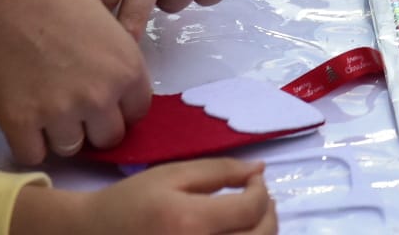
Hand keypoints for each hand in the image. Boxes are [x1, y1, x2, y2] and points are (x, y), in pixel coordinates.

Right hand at [0, 0, 150, 164]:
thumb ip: (113, 58)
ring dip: (61, 134)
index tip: (106, 100)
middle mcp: (100, 95)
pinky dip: (28, 143)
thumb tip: (111, 78)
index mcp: (127, 67)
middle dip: (94, 125)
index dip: (121, 106)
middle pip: (109, 137)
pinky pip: (32, 155)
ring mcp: (60, 112)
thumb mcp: (104, 19)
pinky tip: (23, 121)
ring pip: (72, 148)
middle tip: (75, 109)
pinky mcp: (19, 122)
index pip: (139, 111)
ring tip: (46, 111)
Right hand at [13, 159, 275, 234]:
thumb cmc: (131, 202)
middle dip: (267, 214)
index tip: (253, 181)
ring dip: (261, 233)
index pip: (251, 209)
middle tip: (258, 199)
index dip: (261, 191)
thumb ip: (219, 170)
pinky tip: (234, 234)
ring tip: (249, 218)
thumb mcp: (172, 175)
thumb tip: (260, 170)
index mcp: (190, 221)